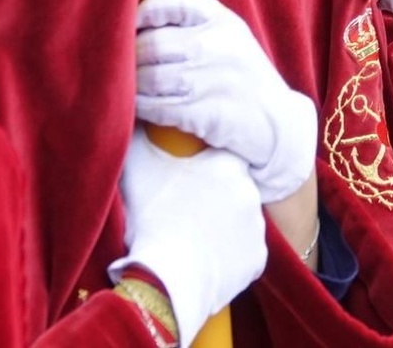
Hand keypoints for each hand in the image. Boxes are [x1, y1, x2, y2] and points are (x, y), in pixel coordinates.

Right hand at [109, 126, 267, 343]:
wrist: (165, 278)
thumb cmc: (151, 219)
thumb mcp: (138, 168)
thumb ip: (139, 137)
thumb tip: (134, 115)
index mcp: (228, 165)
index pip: (220, 158)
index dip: (203, 169)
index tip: (186, 180)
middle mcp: (251, 192)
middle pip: (231, 190)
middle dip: (213, 198)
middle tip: (185, 212)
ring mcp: (257, 228)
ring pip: (238, 222)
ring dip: (221, 227)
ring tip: (192, 238)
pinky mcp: (258, 259)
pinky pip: (244, 253)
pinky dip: (228, 257)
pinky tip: (205, 259)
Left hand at [135, 0, 316, 203]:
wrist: (276, 122)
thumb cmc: (244, 77)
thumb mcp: (232, 39)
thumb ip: (197, 25)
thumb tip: (137, 21)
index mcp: (224, 21)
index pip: (177, 1)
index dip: (146, 9)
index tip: (132, 22)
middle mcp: (218, 46)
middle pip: (153, 43)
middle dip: (129, 54)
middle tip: (120, 62)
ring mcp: (210, 80)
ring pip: (149, 77)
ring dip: (130, 84)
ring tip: (125, 86)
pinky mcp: (203, 112)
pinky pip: (156, 107)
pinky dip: (140, 107)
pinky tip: (136, 106)